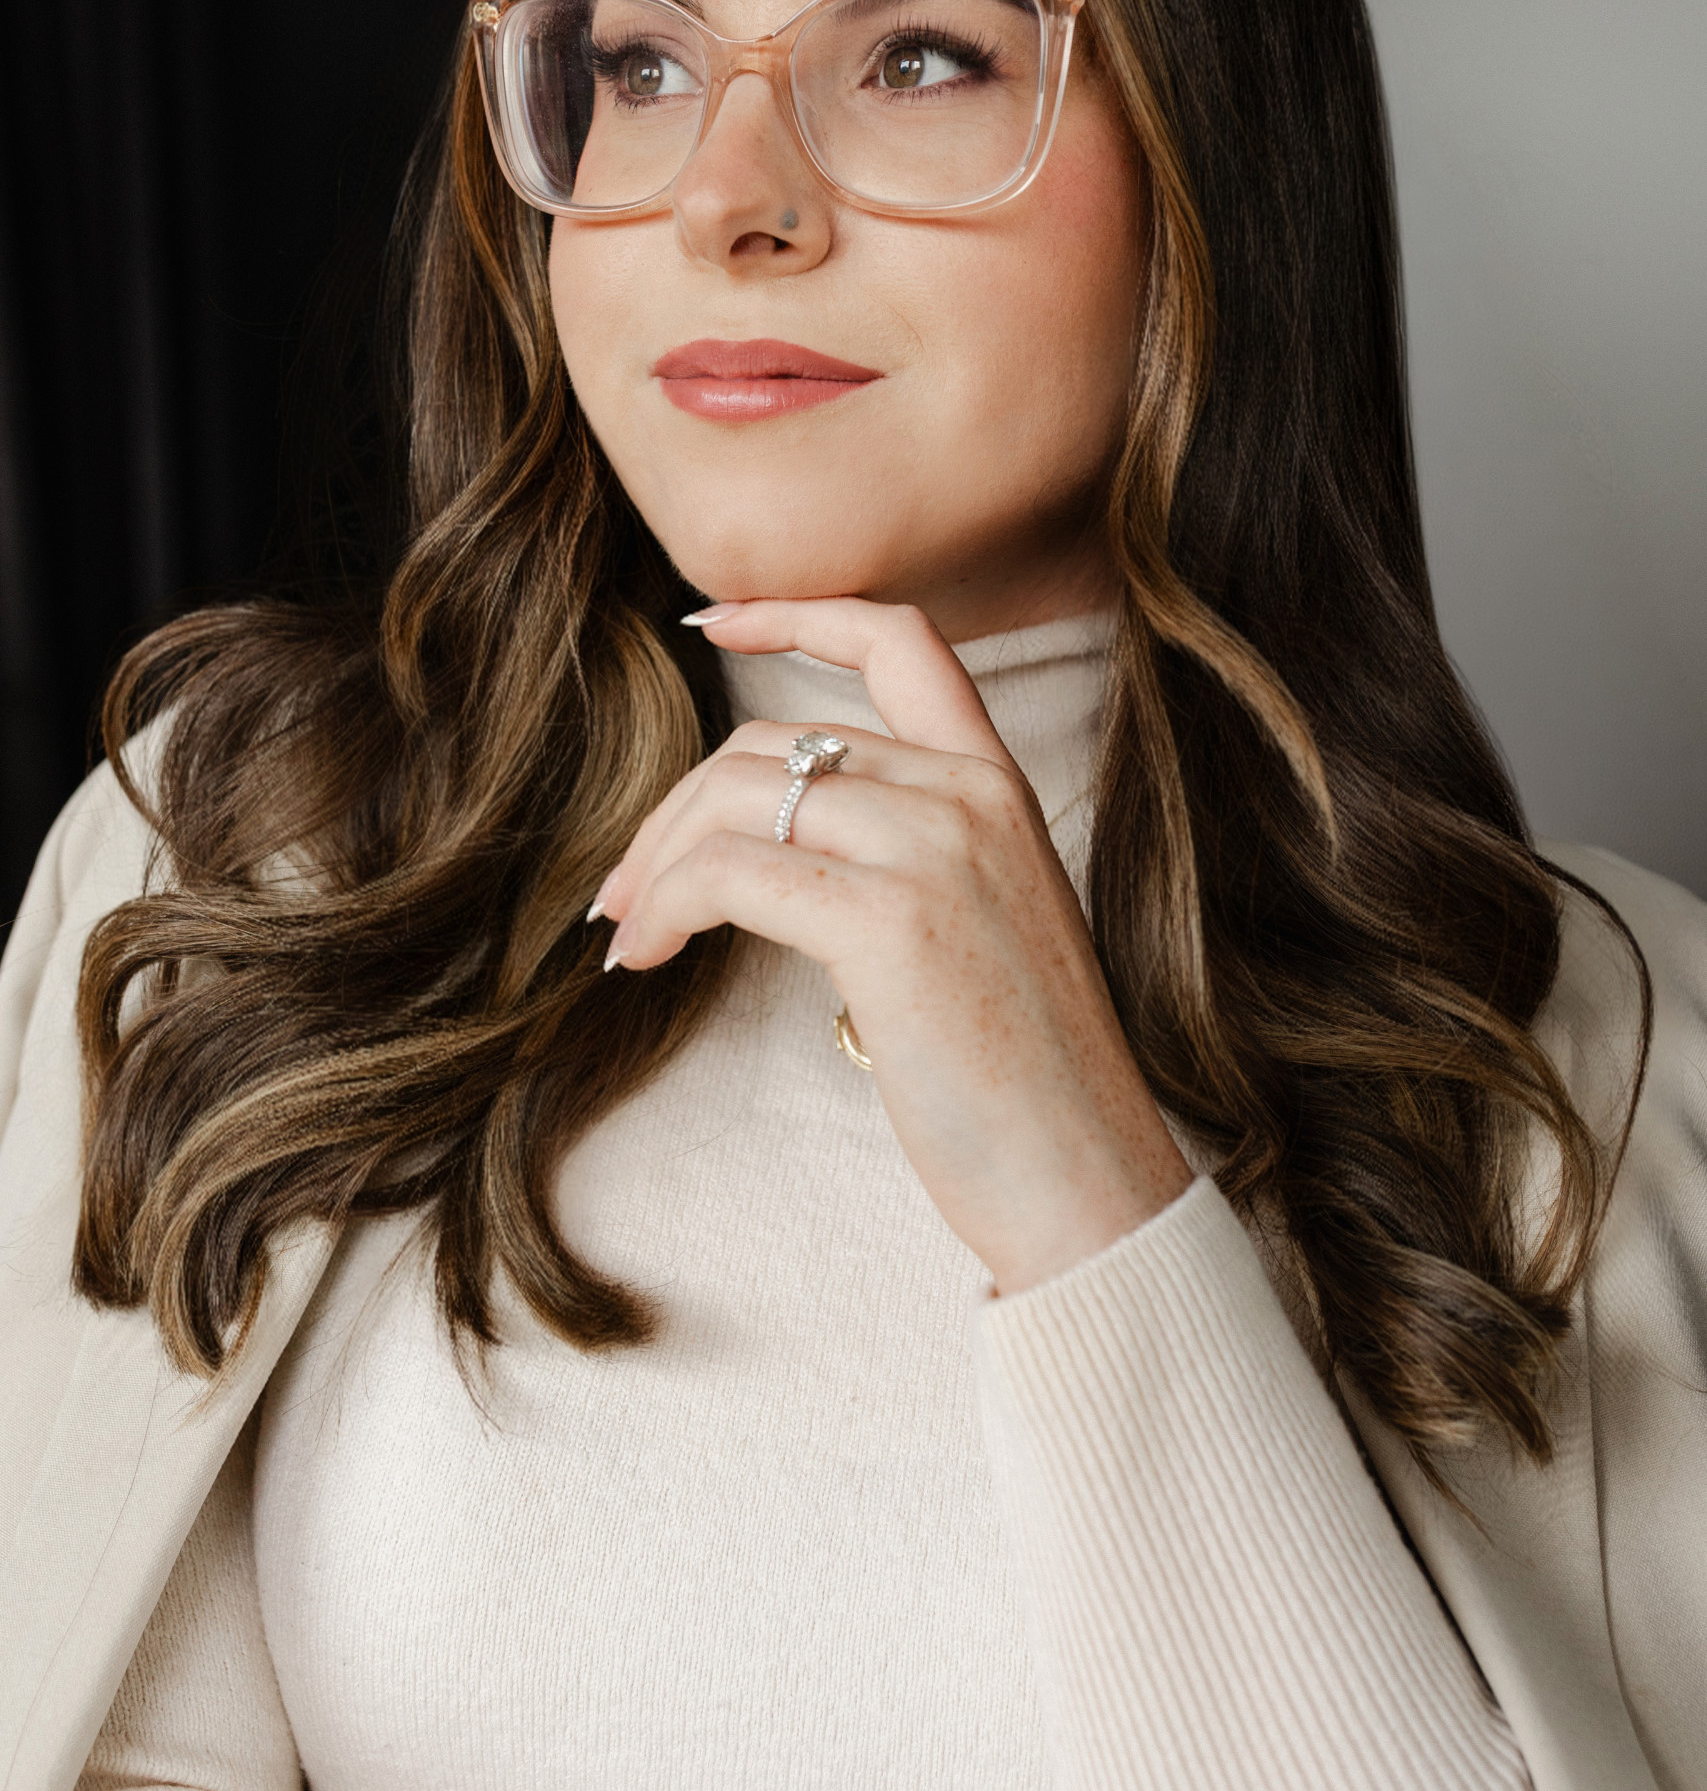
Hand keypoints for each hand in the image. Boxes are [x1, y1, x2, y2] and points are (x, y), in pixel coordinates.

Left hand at [593, 598, 1192, 1296]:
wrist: (1083, 1177)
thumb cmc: (1024, 1081)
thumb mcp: (985, 930)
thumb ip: (910, 861)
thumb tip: (772, 858)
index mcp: (1000, 787)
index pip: (901, 643)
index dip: (796, 612)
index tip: (711, 620)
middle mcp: (971, 796)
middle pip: (771, 742)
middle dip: (674, 810)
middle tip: (626, 891)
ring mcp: (937, 850)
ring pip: (735, 799)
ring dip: (656, 864)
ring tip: (629, 931)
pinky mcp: (892, 920)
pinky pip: (729, 872)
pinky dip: (666, 906)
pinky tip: (649, 956)